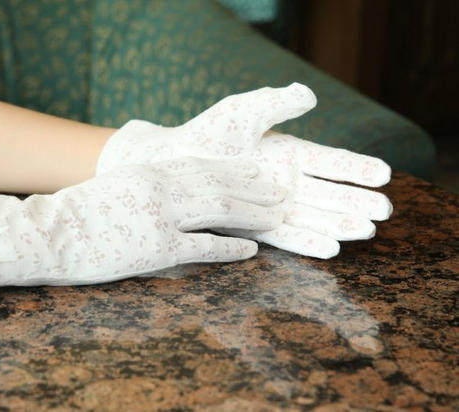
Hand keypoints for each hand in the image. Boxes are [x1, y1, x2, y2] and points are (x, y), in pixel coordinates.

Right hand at [0, 158, 285, 296]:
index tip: (257, 169)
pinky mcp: (158, 248)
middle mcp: (161, 188)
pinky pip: (206, 246)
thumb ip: (145, 185)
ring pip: (221, 208)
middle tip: (281, 191)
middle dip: (254, 188)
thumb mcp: (114, 187)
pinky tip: (252, 250)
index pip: (202, 165)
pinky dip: (233, 247)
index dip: (235, 168)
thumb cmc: (75, 214)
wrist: (48, 234)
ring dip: (253, 212)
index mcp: (149, 171)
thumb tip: (169, 191)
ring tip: (277, 216)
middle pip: (220, 183)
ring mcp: (162, 217)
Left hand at [96, 83, 392, 257]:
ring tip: (365, 231)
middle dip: (357, 202)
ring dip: (339, 225)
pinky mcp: (255, 225)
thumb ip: (275, 103)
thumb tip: (309, 94)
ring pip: (314, 218)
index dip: (356, 168)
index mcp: (289, 154)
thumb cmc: (207, 135)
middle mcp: (286, 183)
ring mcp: (272, 206)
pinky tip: (331, 248)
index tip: (384, 173)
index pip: (331, 161)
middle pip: (329, 194)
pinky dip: (307, 242)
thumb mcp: (242, 112)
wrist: (173, 164)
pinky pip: (285, 236)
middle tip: (385, 211)